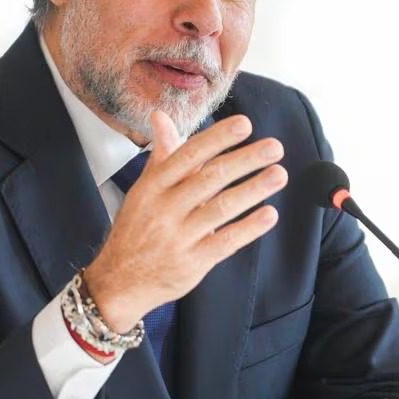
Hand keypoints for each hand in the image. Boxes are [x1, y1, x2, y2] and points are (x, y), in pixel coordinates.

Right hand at [84, 111, 284, 331]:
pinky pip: (225, 242)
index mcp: (152, 186)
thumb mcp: (143, 190)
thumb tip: (161, 117)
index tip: (245, 124)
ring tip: (279, 174)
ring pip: (221, 208)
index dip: (217, 138)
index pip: (188, 155)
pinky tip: (270, 214)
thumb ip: (162, 155)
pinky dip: (249, 228)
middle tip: (274, 147)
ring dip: (253, 190)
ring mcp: (178, 237)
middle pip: (210, 178)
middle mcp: (164, 209)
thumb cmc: (137, 229)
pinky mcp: (192, 263)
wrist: (120, 282)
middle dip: (245, 160)